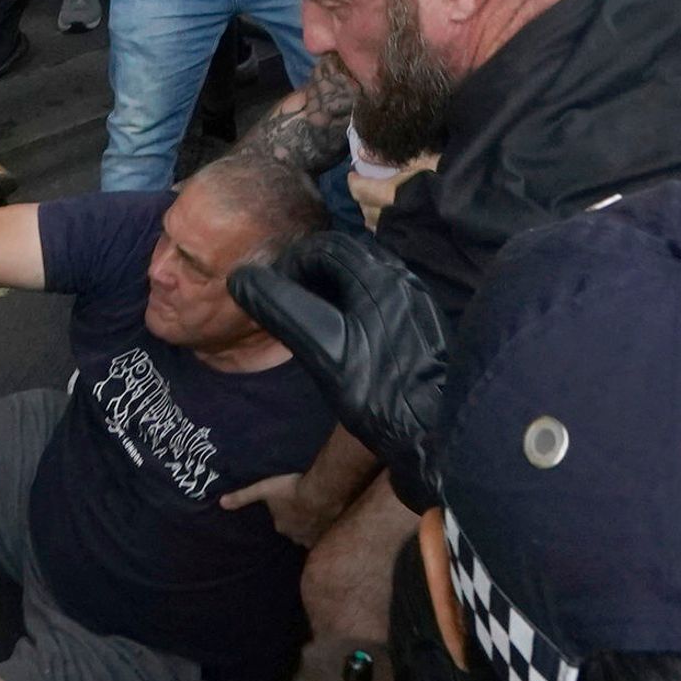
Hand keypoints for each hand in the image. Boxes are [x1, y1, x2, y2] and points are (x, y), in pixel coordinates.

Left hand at [219, 470, 342, 546]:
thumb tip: (221, 503)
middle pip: (296, 531)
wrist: (321, 493)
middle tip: (303, 509)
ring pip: (311, 534)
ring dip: (312, 527)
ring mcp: (314, 536)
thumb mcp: (263, 489)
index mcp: (281, 526)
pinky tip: (331, 518)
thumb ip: (243, 496)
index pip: (280, 523)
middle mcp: (297, 536)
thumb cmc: (291, 490)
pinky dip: (326, 528)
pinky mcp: (329, 533)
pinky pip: (326, 535)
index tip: (288, 504)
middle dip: (298, 523)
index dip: (284, 514)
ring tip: (317, 514)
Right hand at [230, 230, 448, 509]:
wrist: (439, 433)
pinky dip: (357, 304)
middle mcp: (403, 280)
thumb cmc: (377, 393)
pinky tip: (348, 337)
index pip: (325, 246)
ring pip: (366, 277)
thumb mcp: (322, 351)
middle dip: (312, 274)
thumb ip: (282, 309)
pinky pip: (384, 298)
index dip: (291, 264)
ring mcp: (418, 302)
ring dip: (334, 288)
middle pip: (347, 257)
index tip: (275, 294)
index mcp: (380, 278)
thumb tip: (241, 278)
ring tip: (315, 321)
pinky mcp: (425, 325)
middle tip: (290, 305)